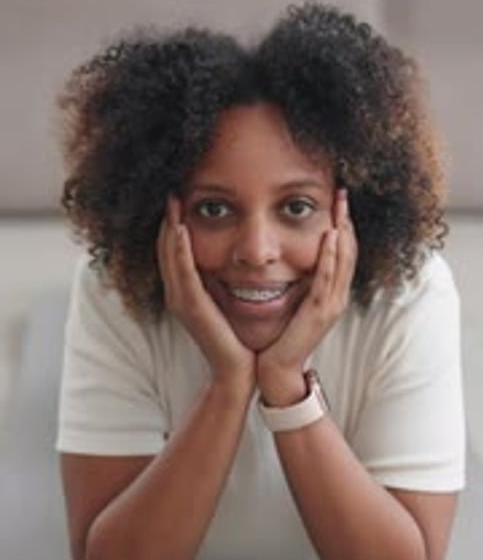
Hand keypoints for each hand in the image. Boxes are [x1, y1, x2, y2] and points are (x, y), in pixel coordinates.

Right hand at [157, 196, 256, 390]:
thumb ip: (222, 280)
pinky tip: (180, 228)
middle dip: (168, 219)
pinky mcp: (191, 306)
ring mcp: (181, 300)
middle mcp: (177, 294)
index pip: (174, 251)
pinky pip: (183, 272)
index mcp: (185, 292)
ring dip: (169, 227)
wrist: (238, 369)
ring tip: (172, 200)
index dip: (173, 224)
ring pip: (169, 256)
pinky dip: (180, 249)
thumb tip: (232, 257)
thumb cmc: (237, 337)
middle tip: (171, 190)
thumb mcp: (226, 301)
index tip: (180, 197)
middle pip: (166, 249)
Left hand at [257, 189, 357, 398]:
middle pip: (349, 251)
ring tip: (340, 205)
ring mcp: (330, 305)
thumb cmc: (278, 337)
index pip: (342, 252)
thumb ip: (293, 281)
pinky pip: (328, 279)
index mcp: (330, 294)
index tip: (336, 198)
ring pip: (344, 261)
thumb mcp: (290, 302)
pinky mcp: (319, 313)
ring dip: (342, 230)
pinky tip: (330, 236)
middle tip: (342, 191)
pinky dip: (331, 257)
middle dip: (346, 220)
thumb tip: (281, 256)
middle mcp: (336, 297)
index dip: (342, 224)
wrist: (276, 369)